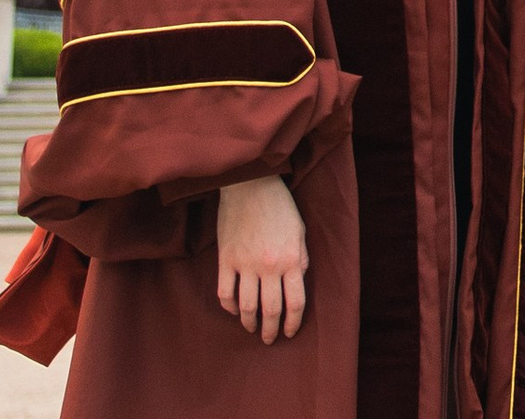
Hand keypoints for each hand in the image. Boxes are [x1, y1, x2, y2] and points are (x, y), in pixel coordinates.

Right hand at [216, 175, 308, 342]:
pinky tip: (234, 311)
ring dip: (250, 323)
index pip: (295, 302)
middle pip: (271, 309)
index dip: (293, 322)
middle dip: (271, 330)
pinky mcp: (225, 259)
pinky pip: (224, 292)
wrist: (251, 185)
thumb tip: (297, 282)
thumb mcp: (300, 232)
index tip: (290, 332)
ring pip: (246, 306)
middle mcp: (268, 266)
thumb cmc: (280, 207)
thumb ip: (300, 259)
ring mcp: (244, 264)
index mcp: (291, 259)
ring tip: (253, 328)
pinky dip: (229, 307)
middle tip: (270, 339)